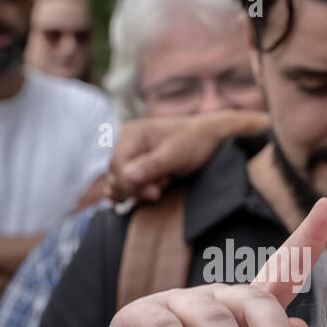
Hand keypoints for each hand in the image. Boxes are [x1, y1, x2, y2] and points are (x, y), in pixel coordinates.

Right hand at [107, 110, 270, 200]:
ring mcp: (131, 156)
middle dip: (137, 187)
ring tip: (162, 183)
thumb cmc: (195, 141)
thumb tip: (126, 177)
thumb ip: (151, 166)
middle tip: (162, 185)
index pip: (116, 166)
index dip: (131, 183)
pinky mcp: (138, 167)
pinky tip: (155, 189)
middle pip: (115, 176)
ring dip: (138, 190)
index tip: (155, 192)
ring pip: (119, 183)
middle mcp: (126, 143)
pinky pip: (127, 185)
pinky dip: (138, 192)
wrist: (211, 139)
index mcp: (131, 134)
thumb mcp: (175, 155)